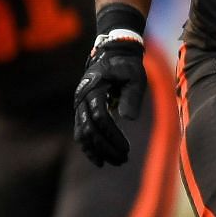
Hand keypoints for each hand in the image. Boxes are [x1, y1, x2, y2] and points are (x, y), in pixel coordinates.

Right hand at [73, 30, 146, 166]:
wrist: (113, 54)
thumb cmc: (127, 66)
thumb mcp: (135, 77)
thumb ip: (132, 96)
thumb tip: (128, 119)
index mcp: (94, 88)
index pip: (99, 117)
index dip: (112, 135)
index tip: (126, 148)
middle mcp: (82, 98)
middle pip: (89, 129)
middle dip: (105, 147)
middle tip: (123, 159)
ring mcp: (79, 105)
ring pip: (82, 134)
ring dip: (97, 150)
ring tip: (114, 162)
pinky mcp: (82, 110)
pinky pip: (81, 132)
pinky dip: (89, 147)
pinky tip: (100, 159)